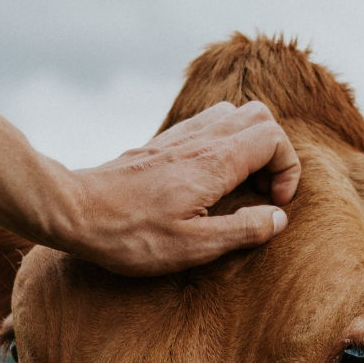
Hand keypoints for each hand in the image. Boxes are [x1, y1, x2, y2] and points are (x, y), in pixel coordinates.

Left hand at [63, 101, 300, 275]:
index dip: (288, 169)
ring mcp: (178, 138)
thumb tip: (278, 218)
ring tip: (240, 188)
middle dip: (274, 153)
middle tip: (262, 193)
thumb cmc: (131, 235)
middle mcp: (199, 139)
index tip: (275, 204)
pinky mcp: (161, 145)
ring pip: (232, 115)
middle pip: (259, 116)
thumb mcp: (194, 246)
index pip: (273, 137)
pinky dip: (222, 146)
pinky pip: (206, 126)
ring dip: (248, 147)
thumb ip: (242, 230)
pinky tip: (210, 182)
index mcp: (214, 162)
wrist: (76, 212)